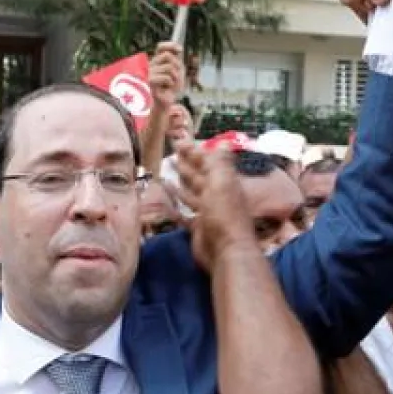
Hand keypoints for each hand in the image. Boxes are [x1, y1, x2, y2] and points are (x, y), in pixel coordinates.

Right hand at [149, 41, 183, 113]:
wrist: (166, 102)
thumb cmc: (171, 87)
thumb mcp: (177, 70)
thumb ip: (177, 59)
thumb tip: (179, 49)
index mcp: (157, 60)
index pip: (160, 47)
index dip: (170, 45)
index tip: (180, 50)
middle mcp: (151, 65)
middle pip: (167, 56)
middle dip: (177, 66)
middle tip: (176, 76)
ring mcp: (149, 73)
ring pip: (169, 67)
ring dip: (175, 77)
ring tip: (172, 84)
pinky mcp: (150, 82)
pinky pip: (166, 77)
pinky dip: (171, 83)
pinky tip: (168, 88)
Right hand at [173, 141, 255, 272]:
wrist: (225, 251)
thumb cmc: (224, 214)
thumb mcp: (223, 183)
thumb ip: (219, 164)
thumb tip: (223, 143)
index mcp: (224, 182)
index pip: (208, 162)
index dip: (194, 151)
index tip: (178, 142)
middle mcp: (217, 194)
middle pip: (200, 175)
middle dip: (187, 163)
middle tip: (171, 151)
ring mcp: (207, 211)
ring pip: (192, 191)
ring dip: (181, 179)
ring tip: (168, 168)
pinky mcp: (198, 226)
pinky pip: (185, 211)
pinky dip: (176, 203)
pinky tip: (166, 196)